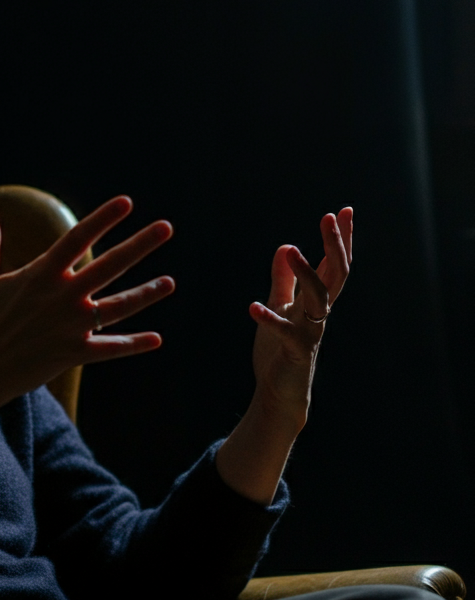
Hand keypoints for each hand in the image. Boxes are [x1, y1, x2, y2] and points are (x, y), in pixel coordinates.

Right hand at [0, 196, 175, 412]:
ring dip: (146, 293)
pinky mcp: (71, 354)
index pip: (78, 238)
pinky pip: (109, 349)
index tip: (127, 202)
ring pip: (118, 307)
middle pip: (110, 266)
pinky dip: (132, 345)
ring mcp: (69, 327)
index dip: (104, 219)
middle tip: (166, 228)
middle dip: (140, 245)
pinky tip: (156, 339)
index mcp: (39, 274)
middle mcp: (60, 297)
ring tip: (170, 282)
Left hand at [248, 207, 352, 426]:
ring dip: (305, 273)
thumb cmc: (280, 348)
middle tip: (330, 217)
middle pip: (336, 274)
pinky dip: (270, 318)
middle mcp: (319, 313)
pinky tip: (253, 307)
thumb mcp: (281, 305)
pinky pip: (286, 332)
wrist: (279, 390)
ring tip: (289, 249)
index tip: (345, 210)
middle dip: (336, 245)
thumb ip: (283, 279)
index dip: (342, 239)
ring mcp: (310, 331)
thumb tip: (284, 246)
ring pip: (319, 298)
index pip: (335, 264)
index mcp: (316, 301)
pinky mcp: (295, 351)